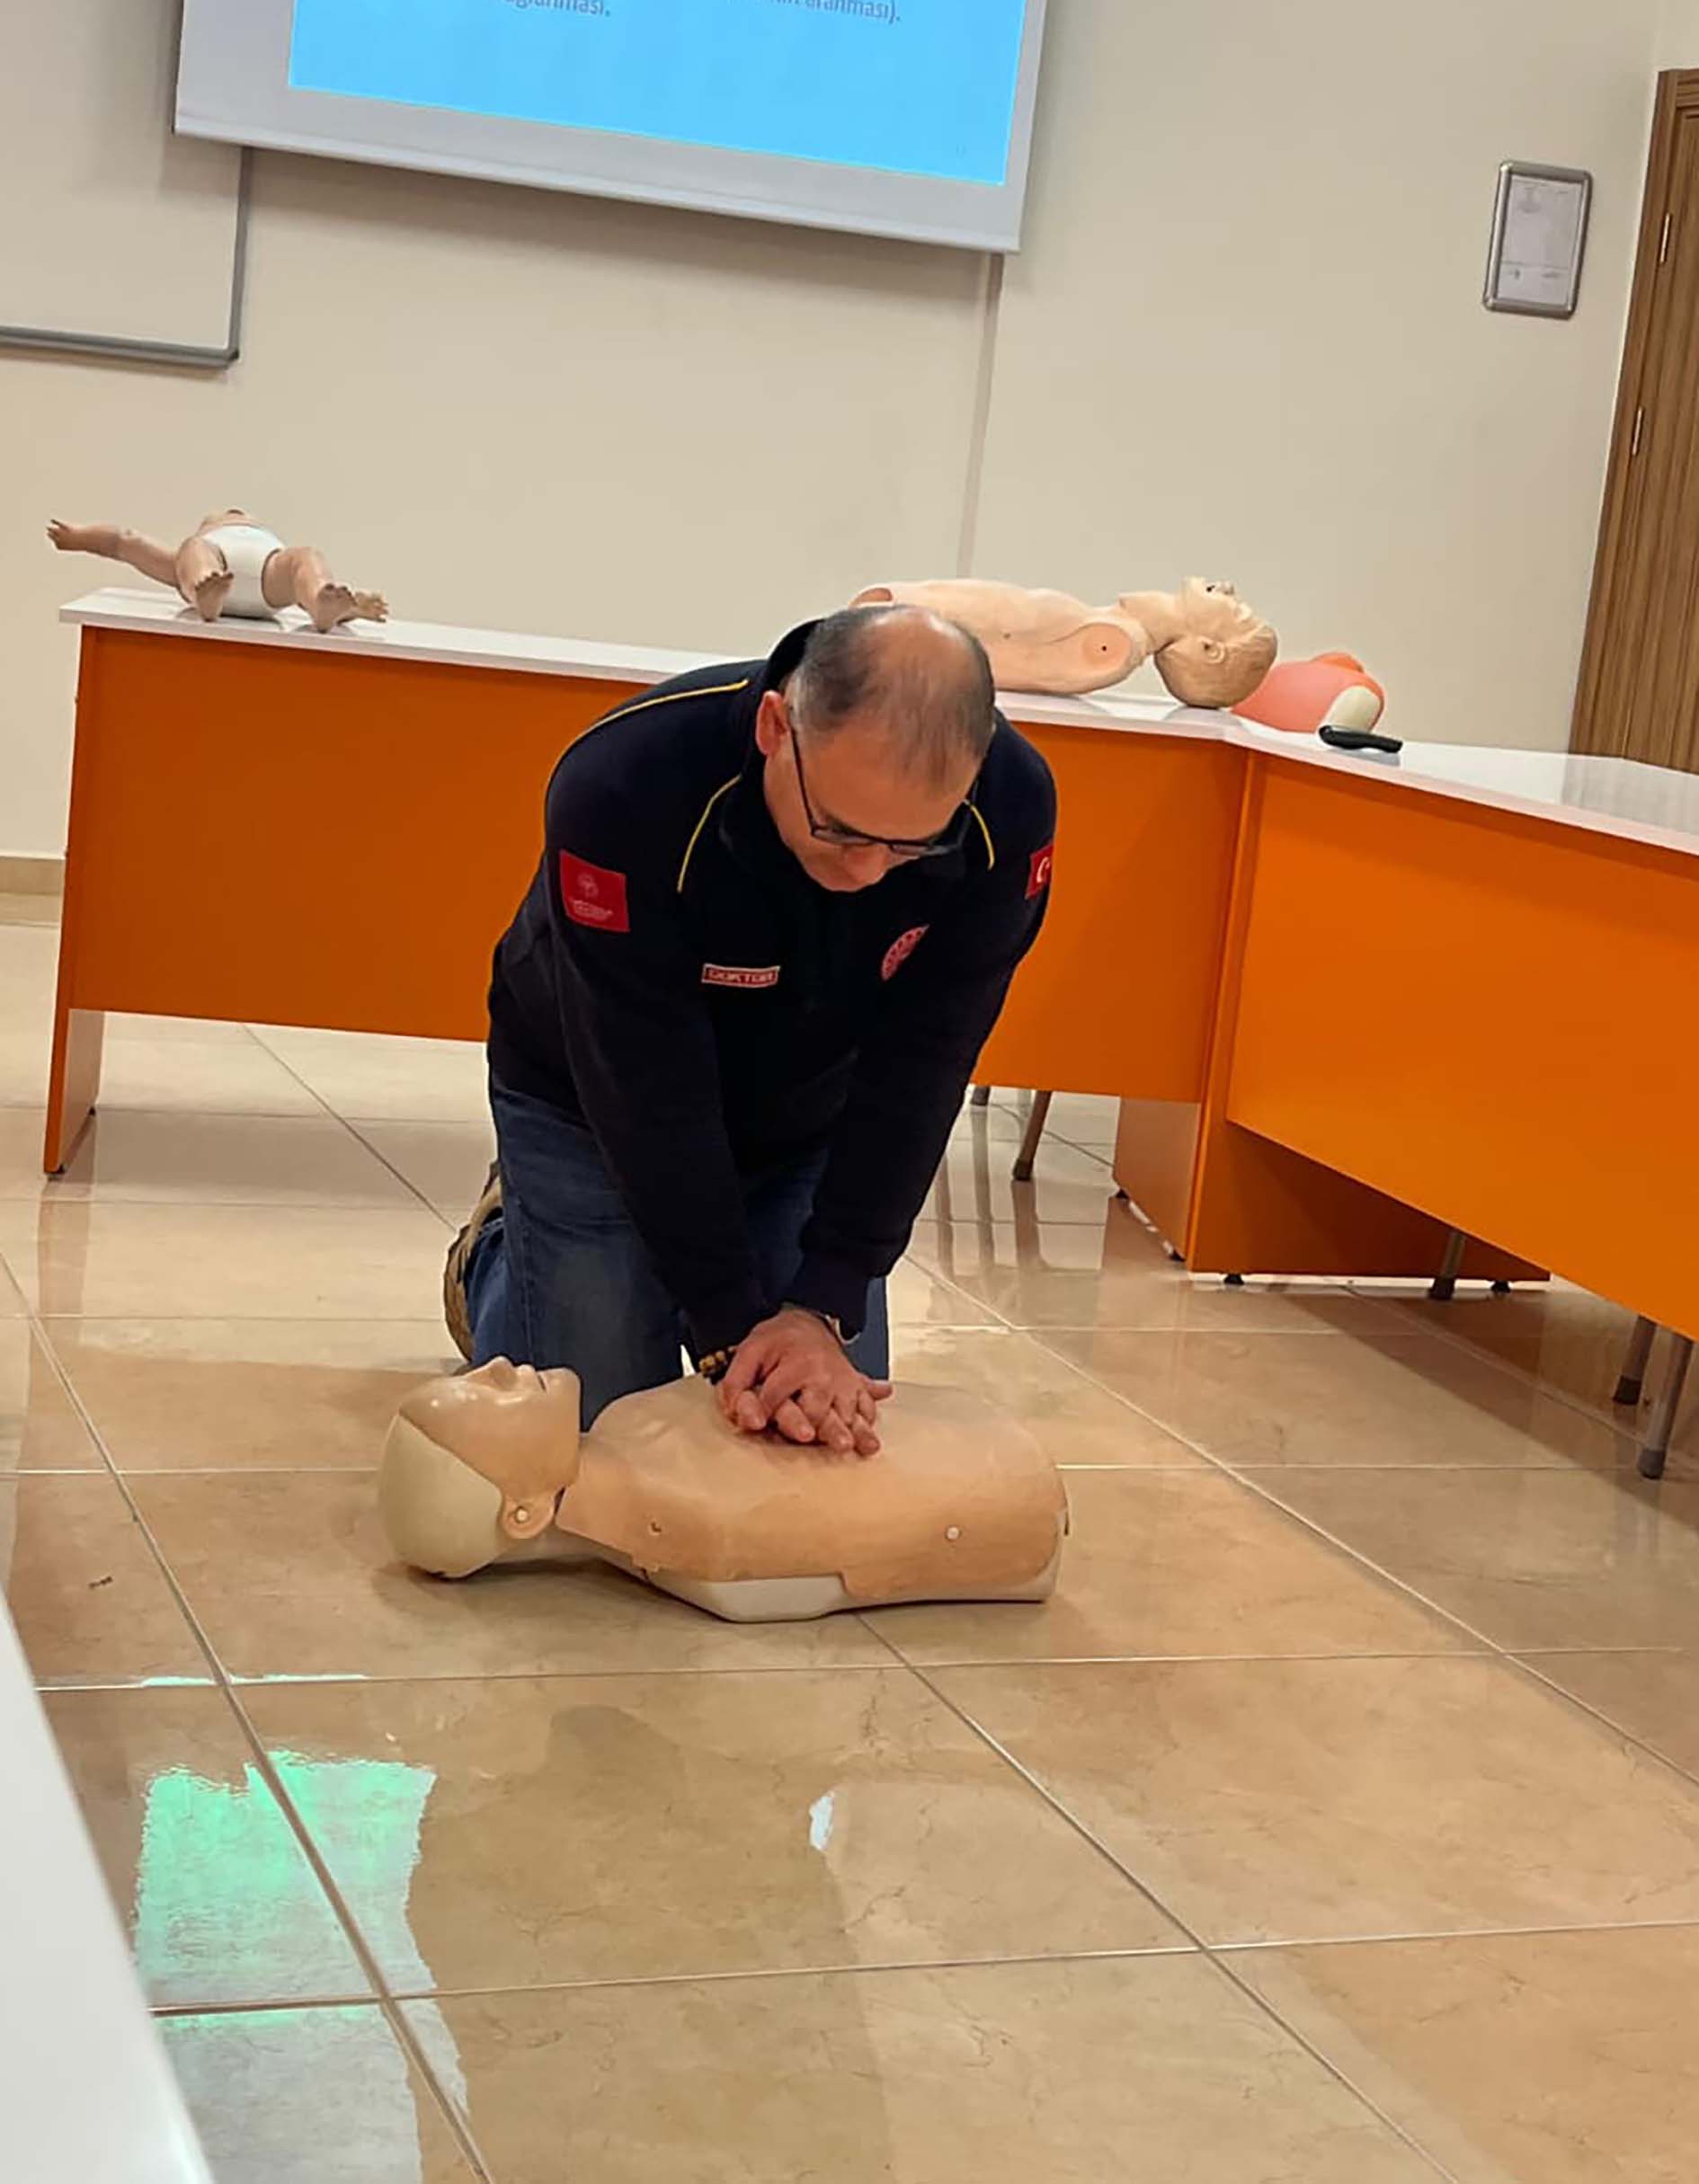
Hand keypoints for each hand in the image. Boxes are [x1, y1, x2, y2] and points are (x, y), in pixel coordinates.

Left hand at [719, 1308, 892, 1456]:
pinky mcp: (856, 1389)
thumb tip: (738, 1414)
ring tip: (853, 1446)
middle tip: (812, 1439)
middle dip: (816, 1426)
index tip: (757, 1425)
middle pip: (820, 1410)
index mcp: (799, 1364)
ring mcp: (844, 1384)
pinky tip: (869, 1439)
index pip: (776, 1395)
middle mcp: (826, 1376)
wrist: (809, 1322)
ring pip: (851, 1413)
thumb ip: (737, 1382)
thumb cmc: (780, 1340)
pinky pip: (867, 1407)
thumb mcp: (751, 1351)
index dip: (763, 1410)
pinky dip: (868, 1422)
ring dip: (853, 1431)